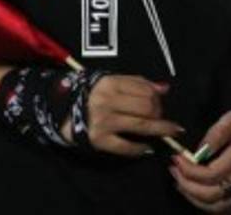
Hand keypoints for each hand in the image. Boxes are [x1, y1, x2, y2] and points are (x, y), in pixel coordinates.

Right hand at [61, 75, 182, 156]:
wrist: (61, 113)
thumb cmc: (90, 96)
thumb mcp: (110, 82)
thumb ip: (137, 83)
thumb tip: (164, 88)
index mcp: (110, 83)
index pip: (144, 89)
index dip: (157, 97)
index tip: (160, 103)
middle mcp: (107, 101)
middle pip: (146, 107)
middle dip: (159, 113)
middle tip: (161, 118)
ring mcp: (103, 121)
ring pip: (142, 125)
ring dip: (160, 130)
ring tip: (169, 132)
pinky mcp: (99, 140)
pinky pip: (126, 146)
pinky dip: (140, 149)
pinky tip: (146, 148)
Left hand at [170, 104, 230, 211]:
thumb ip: (216, 134)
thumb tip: (198, 152)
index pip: (211, 174)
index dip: (190, 170)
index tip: (177, 159)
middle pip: (211, 194)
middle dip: (187, 185)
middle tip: (174, 170)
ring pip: (215, 206)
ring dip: (193, 197)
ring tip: (180, 181)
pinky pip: (222, 208)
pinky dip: (205, 205)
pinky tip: (194, 192)